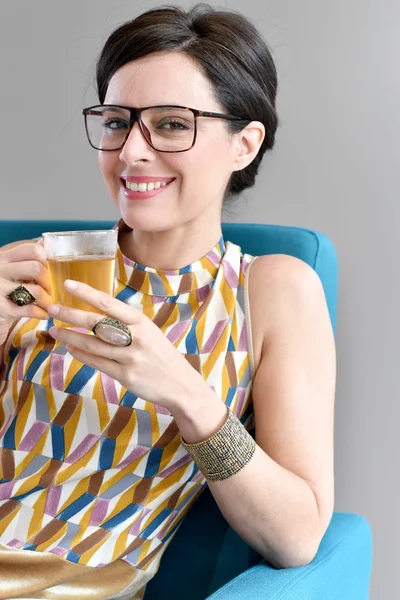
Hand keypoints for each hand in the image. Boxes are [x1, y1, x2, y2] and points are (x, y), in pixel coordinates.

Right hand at [0, 241, 51, 344]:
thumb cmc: (7, 286)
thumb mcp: (15, 268)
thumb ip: (29, 257)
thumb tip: (46, 242)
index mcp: (5, 257)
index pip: (32, 249)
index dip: (47, 259)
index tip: (50, 270)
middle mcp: (1, 269)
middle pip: (35, 268)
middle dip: (49, 280)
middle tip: (52, 289)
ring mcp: (0, 288)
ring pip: (35, 291)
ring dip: (48, 299)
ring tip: (50, 303)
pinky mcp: (2, 308)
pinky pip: (30, 309)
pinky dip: (43, 312)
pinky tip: (45, 313)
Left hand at [47, 279, 208, 410]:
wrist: (181, 384)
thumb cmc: (162, 355)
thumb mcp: (150, 332)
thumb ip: (127, 324)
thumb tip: (99, 312)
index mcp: (142, 322)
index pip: (109, 303)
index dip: (87, 293)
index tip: (68, 284)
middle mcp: (136, 337)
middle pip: (96, 322)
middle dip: (70, 314)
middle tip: (52, 308)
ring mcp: (130, 358)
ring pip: (92, 344)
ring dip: (70, 336)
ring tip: (54, 330)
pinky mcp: (126, 376)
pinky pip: (98, 363)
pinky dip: (82, 355)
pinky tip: (71, 349)